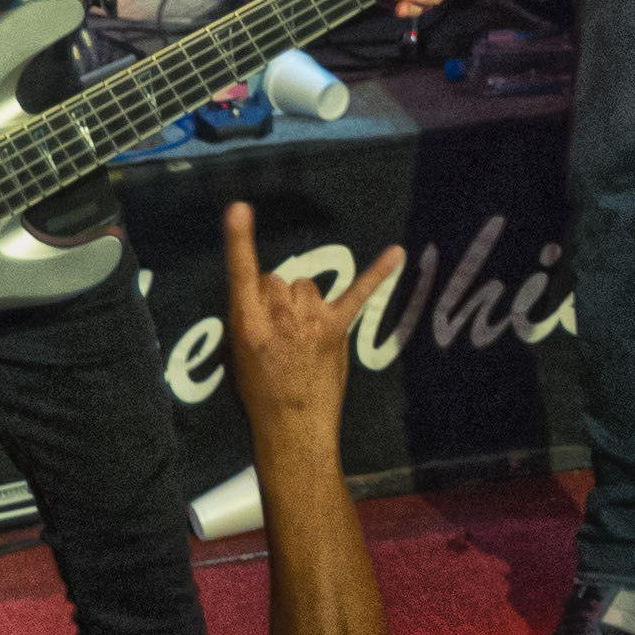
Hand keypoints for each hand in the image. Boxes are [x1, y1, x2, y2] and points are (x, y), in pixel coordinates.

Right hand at [218, 201, 392, 446]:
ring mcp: (311, 320)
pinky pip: (358, 293)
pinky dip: (378, 273)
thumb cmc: (258, 395)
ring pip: (307, 285)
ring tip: (301, 333)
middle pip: (279, 279)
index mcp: (247, 324)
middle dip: (277, 297)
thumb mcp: (238, 356)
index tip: (239, 208)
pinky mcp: (338, 328)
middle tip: (279, 332)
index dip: (239, 240)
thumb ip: (250, 319)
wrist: (293, 427)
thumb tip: (263, 299)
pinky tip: (396, 252)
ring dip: (304, 301)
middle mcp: (279, 315)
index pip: (241, 274)